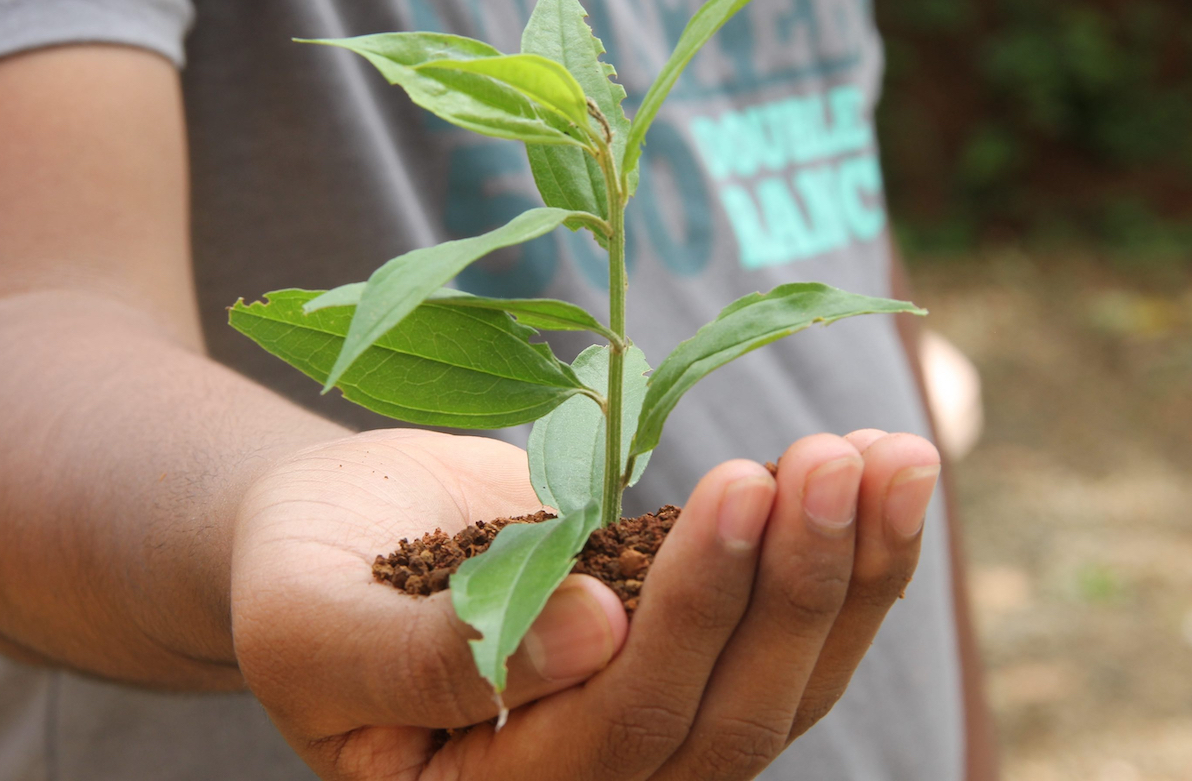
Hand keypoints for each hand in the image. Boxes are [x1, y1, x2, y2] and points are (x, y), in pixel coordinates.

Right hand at [231, 427, 940, 779]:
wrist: (335, 537)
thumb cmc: (298, 573)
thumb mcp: (309, 619)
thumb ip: (420, 655)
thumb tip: (591, 635)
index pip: (615, 735)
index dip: (689, 620)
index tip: (733, 491)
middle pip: (725, 719)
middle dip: (792, 585)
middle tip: (834, 456)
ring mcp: (650, 725)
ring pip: (785, 686)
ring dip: (851, 571)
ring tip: (892, 455)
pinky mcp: (686, 656)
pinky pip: (789, 634)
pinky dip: (849, 558)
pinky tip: (889, 471)